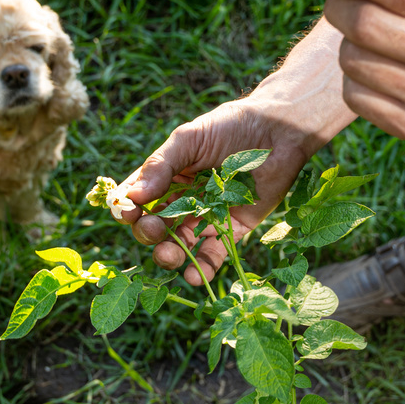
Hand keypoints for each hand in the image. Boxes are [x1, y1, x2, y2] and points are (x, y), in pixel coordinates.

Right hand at [115, 101, 310, 284]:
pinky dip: (202, 269)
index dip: (128, 209)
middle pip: (155, 226)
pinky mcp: (233, 230)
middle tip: (152, 230)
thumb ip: (161, 166)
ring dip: (170, 255)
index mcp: (166, 178)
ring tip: (168, 257)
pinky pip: (214, 255)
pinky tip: (193, 276)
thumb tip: (132, 196)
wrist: (278, 131)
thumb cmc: (229, 127)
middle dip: (148, 232)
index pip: (137, 199)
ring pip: (180, 244)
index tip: (126, 213)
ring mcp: (207, 218)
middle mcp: (182, 201)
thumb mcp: (188, 140)